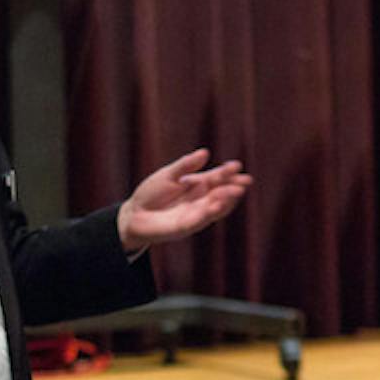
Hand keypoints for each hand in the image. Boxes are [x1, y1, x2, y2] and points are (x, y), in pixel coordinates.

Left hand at [117, 148, 252, 251]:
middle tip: (245, 180)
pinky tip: (218, 203)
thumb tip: (205, 153)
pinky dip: (210, 212)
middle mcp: (200, 200)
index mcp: (197, 184)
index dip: (227, 172)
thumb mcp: (168, 175)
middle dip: (233, 186)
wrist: (134, 214)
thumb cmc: (151, 193)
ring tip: (236, 190)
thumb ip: (185, 165)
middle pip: (220, 192)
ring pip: (215, 207)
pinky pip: (201, 219)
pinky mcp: (186, 226)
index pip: (216, 178)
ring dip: (226, 200)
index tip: (237, 165)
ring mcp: (195, 214)